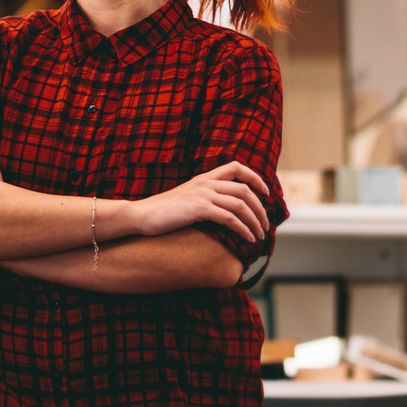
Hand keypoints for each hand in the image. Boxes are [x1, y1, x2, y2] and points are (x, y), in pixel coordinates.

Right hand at [124, 163, 272, 243]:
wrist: (140, 215)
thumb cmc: (161, 213)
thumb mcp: (185, 200)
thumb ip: (202, 200)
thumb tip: (219, 212)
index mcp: (203, 178)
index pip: (236, 167)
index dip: (255, 177)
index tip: (265, 193)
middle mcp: (205, 183)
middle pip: (244, 190)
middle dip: (260, 208)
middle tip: (265, 225)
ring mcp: (202, 194)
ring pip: (241, 205)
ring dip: (255, 221)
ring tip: (260, 236)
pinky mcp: (199, 209)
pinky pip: (230, 218)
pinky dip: (243, 229)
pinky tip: (248, 239)